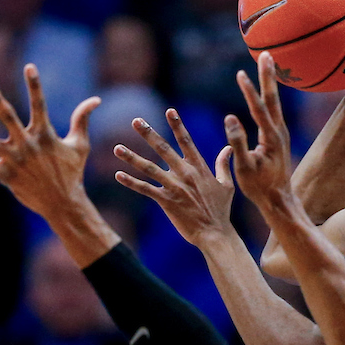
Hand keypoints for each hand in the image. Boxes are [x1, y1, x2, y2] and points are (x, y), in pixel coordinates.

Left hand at [0, 64, 99, 219]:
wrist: (64, 203)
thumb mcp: (79, 145)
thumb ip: (82, 120)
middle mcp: (27, 145)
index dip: (35, 85)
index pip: (39, 105)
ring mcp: (15, 160)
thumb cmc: (72, 172)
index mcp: (45, 135)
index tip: (29, 66)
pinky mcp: (6, 176)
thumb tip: (95, 100)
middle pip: (8, 117)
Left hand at [112, 110, 236, 247]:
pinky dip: (131, 183)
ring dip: (132, 157)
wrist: (215, 234)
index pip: (186, 141)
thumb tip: (228, 148)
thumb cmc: (221, 210)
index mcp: (199, 167)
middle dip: (148, 134)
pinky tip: (118, 175)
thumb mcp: (227, 185)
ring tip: (116, 148)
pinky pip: (145, 189)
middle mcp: (185, 174)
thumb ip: (223, 164)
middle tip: (135, 120)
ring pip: (149, 168)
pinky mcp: (166, 202)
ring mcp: (175, 187)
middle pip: (163, 149)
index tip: (169, 110)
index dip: (178, 125)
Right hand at [223, 52, 293, 211]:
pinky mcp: (278, 137)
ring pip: (275, 102)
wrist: (279, 200)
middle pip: (273, 98)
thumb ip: (237, 143)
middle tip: (266, 54)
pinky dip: (269, 94)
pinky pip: (273, 109)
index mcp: (270, 138)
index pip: (259, 109)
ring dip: (270, 81)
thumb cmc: (259, 187)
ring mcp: (281, 133)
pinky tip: (266, 89)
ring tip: (267, 62)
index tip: (241, 73)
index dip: (250, 91)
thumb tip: (230, 118)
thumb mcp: (244, 168)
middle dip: (268, 75)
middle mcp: (279, 132)